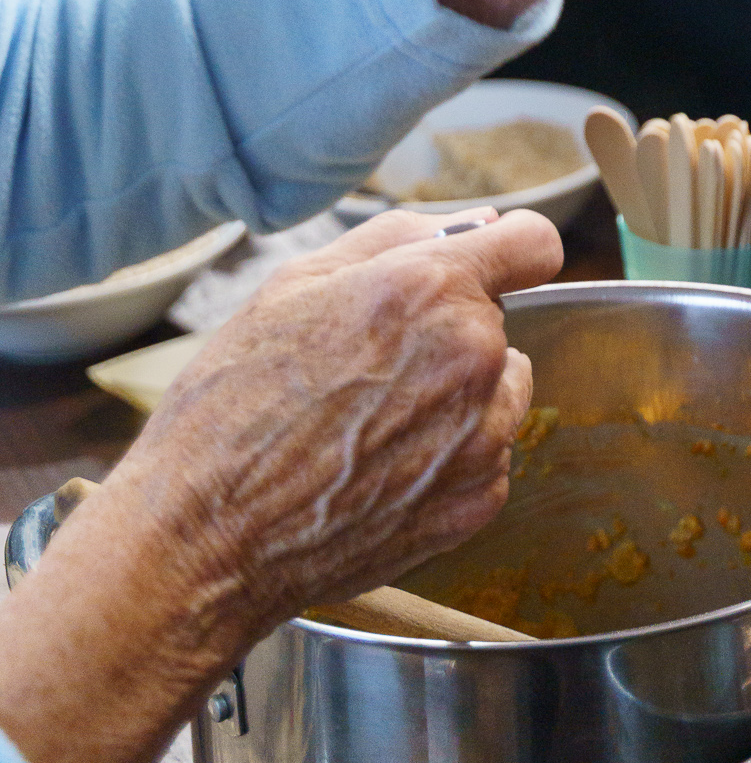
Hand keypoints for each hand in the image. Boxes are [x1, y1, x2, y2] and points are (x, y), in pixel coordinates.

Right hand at [102, 207, 561, 641]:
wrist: (202, 539)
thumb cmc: (234, 404)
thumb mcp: (294, 284)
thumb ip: (398, 238)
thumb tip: (475, 223)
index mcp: (433, 289)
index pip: (535, 242)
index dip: (508, 251)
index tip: (487, 268)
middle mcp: (474, 356)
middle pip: (498, 322)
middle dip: (449, 333)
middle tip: (369, 370)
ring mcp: (483, 435)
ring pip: (500, 389)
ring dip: (459, 397)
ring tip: (371, 426)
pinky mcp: (478, 501)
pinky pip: (487, 455)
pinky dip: (449, 459)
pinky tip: (379, 472)